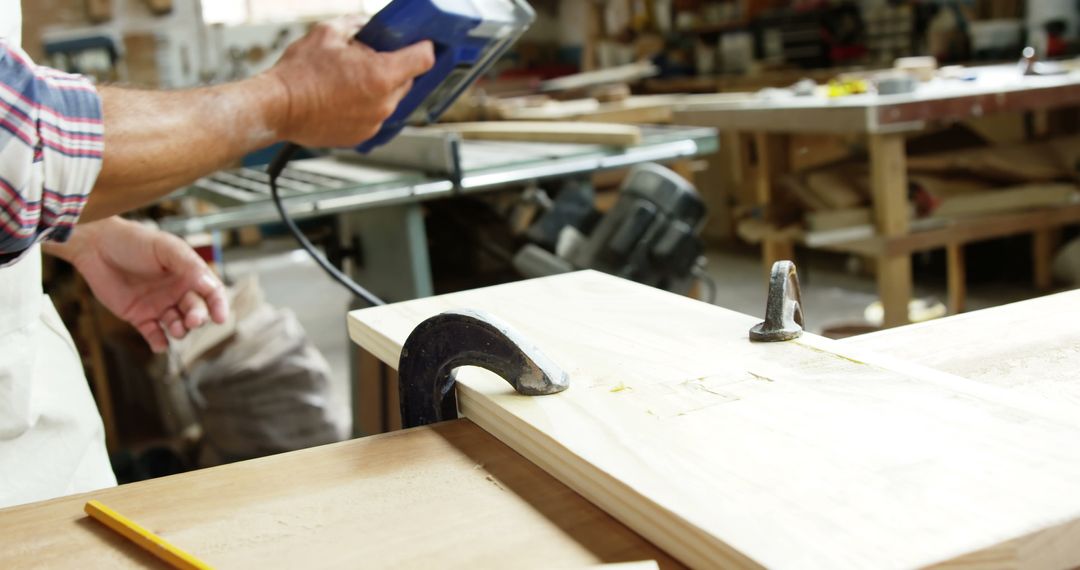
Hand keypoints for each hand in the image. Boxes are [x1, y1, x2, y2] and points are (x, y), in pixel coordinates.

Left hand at [45, 217, 228, 352]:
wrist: (96, 246)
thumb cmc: (134, 241)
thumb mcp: (166, 248)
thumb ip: (188, 264)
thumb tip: (209, 285)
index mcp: (188, 274)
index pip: (211, 293)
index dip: (219, 305)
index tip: (221, 318)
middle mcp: (177, 291)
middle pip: (197, 311)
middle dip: (198, 318)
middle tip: (192, 320)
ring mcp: (159, 305)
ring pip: (179, 325)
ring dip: (181, 331)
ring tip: (176, 329)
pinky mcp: (140, 317)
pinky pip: (154, 334)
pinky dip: (159, 343)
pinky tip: (160, 345)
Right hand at [263, 17, 435, 147]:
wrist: (278, 107)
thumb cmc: (299, 73)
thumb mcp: (328, 33)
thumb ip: (357, 25)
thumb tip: (368, 26)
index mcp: (382, 75)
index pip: (423, 59)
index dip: (424, 47)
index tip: (421, 43)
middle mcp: (384, 103)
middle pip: (407, 80)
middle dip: (395, 67)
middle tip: (372, 58)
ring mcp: (374, 123)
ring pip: (391, 99)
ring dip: (380, 88)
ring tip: (352, 79)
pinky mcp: (363, 136)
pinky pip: (375, 116)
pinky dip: (367, 106)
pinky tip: (345, 97)